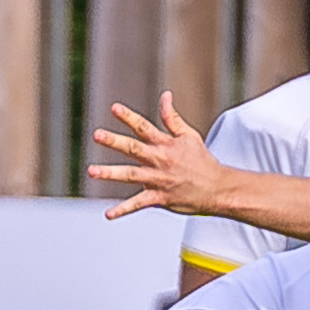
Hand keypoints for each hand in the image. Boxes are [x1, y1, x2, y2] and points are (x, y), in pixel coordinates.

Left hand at [88, 93, 226, 219]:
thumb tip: (165, 95)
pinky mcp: (160, 198)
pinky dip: (123, 210)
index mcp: (165, 144)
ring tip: (92, 171)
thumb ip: (172, 117)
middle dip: (115, 141)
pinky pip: (139, 204)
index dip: (129, 117)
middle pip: (134, 148)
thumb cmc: (202, 161)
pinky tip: (108, 214)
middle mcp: (160, 160)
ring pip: (131, 175)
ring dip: (111, 173)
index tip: (114, 108)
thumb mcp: (189, 135)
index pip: (144, 127)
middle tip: (97, 135)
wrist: (217, 188)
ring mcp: (159, 180)